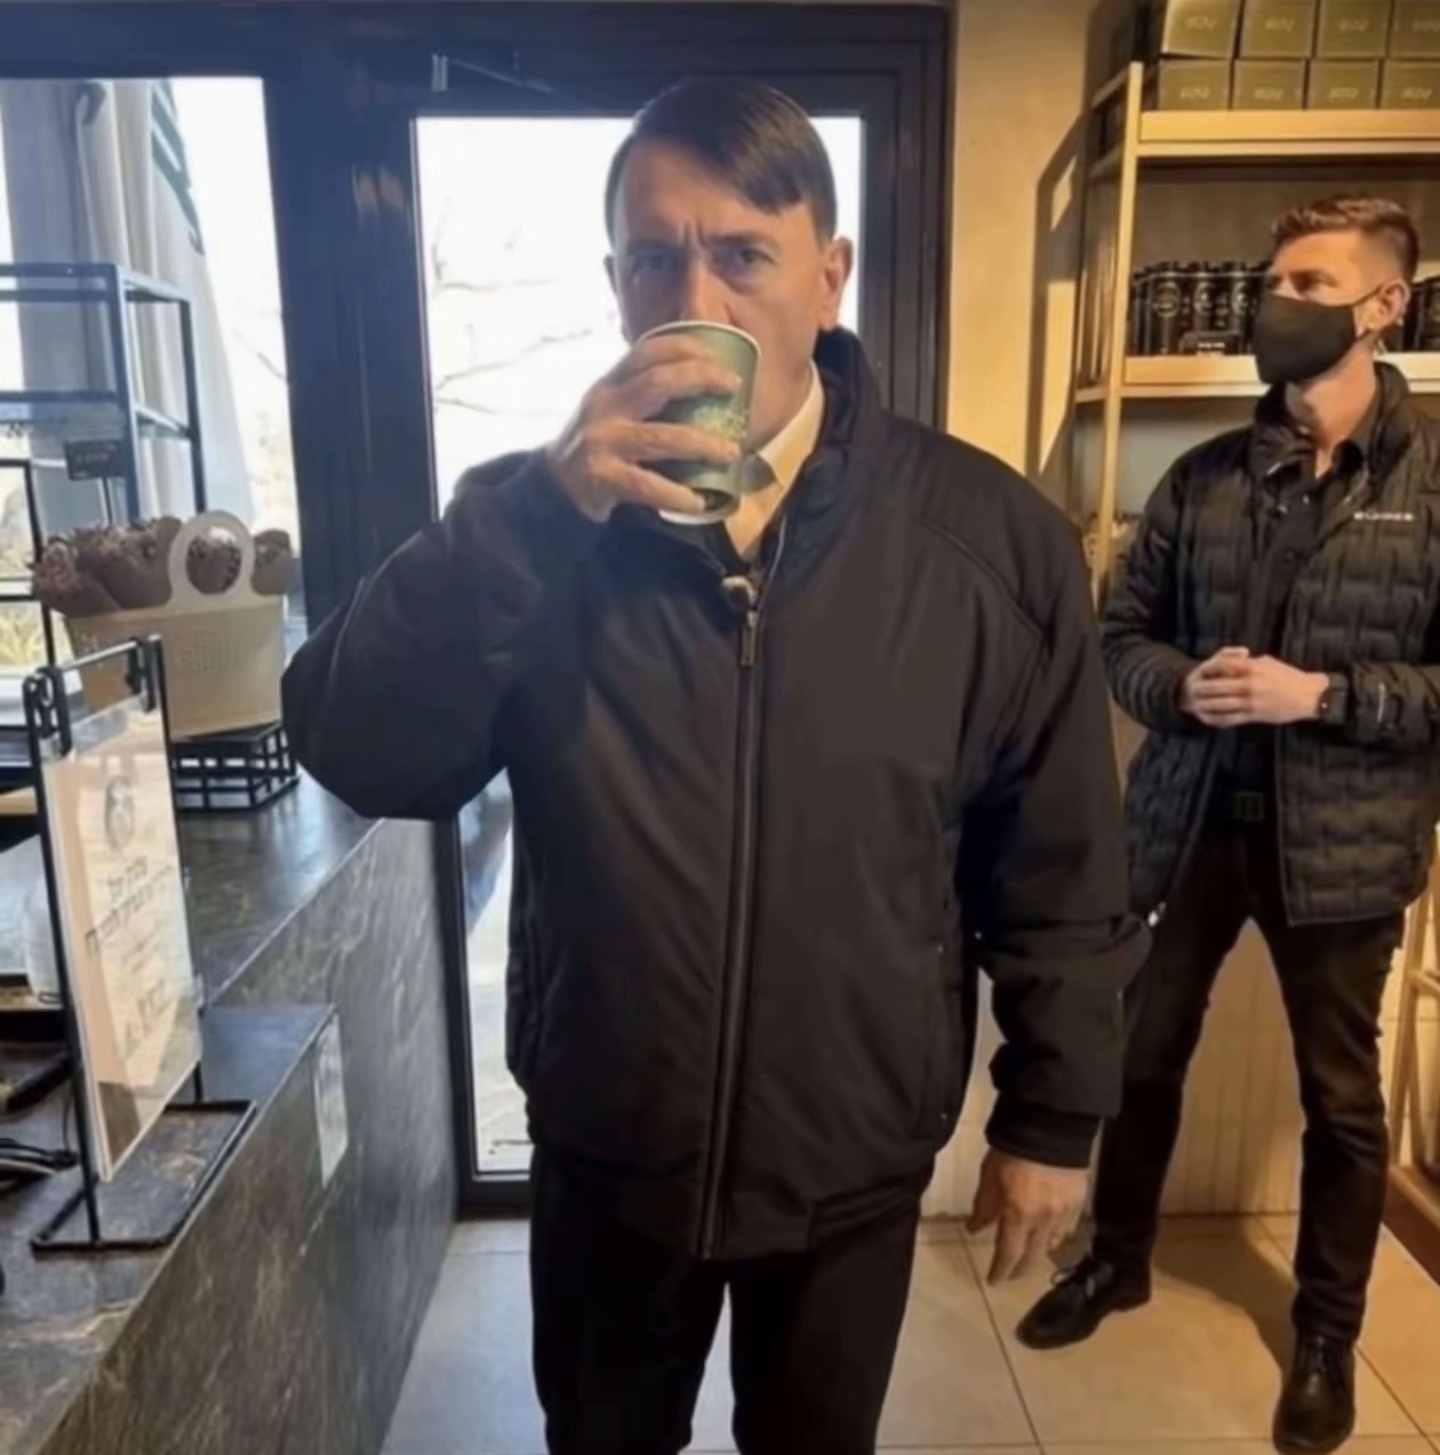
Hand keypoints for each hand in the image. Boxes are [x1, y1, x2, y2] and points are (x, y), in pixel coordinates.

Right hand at [542, 335, 743, 521]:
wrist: (552, 486)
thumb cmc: (596, 445)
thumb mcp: (611, 408)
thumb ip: (642, 393)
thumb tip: (702, 383)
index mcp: (609, 385)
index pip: (646, 351)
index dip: (683, 347)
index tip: (715, 355)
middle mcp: (604, 406)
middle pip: (658, 382)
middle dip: (700, 379)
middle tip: (733, 387)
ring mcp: (601, 441)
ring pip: (660, 437)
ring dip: (702, 444)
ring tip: (731, 452)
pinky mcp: (601, 477)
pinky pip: (646, 485)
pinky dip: (676, 494)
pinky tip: (697, 501)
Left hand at [966, 1150, 1086, 1283]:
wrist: (1049, 1127)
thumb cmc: (1011, 1149)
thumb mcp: (989, 1176)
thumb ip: (984, 1206)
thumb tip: (974, 1228)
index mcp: (1018, 1215)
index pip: (1008, 1254)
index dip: (1000, 1270)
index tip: (994, 1281)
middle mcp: (1043, 1221)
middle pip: (1032, 1256)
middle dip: (1019, 1269)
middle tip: (1011, 1274)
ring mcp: (1064, 1213)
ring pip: (1052, 1244)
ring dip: (1038, 1251)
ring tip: (1029, 1253)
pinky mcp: (1079, 1203)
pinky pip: (1067, 1228)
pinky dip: (1056, 1234)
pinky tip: (1051, 1233)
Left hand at [1180, 648, 1326, 728]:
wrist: (1309, 696)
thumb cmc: (1289, 677)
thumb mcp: (1268, 663)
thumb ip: (1248, 662)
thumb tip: (1234, 660)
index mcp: (1253, 668)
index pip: (1224, 665)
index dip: (1210, 669)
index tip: (1200, 671)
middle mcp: (1249, 684)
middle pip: (1218, 686)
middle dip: (1203, 688)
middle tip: (1191, 690)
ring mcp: (1251, 701)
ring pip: (1221, 704)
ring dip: (1206, 705)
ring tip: (1195, 706)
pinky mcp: (1255, 715)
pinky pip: (1231, 718)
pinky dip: (1218, 719)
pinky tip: (1210, 719)